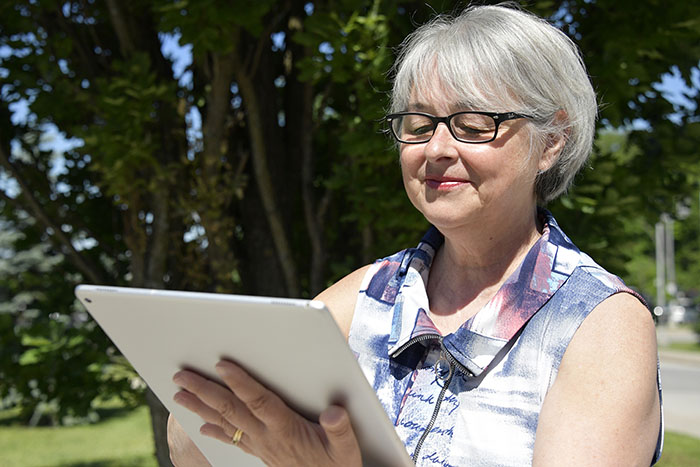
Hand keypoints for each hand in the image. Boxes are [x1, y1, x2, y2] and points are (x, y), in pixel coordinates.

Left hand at [172, 360, 361, 466]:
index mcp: (285, 429)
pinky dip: (215, 431)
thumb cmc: (337, 465)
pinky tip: (201, 427)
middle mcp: (267, 436)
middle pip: (231, 409)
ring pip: (225, 422)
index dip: (241, 383)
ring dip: (200, 407)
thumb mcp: (346, 448)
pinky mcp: (261, 452)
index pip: (259, 402)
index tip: (223, 365)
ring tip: (179, 394)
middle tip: (182, 375)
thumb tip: (333, 412)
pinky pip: (232, 440)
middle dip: (204, 391)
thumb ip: (340, 429)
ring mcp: (260, 444)